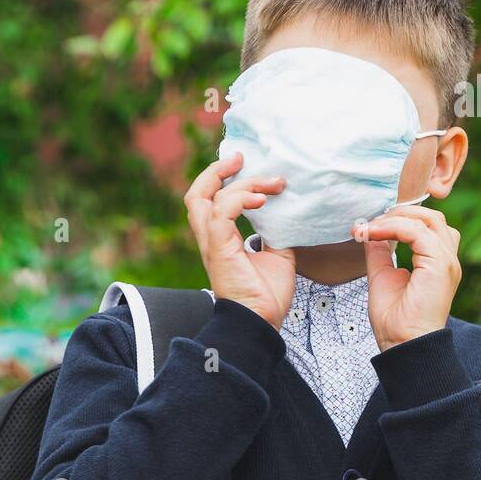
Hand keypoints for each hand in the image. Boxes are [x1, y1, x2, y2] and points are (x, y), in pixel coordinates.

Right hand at [184, 153, 295, 330]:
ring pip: (208, 197)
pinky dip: (241, 198)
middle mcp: (211, 239)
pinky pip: (222, 211)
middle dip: (216, 171)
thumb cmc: (267, 295)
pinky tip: (262, 200)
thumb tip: (284, 213)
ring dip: (241, 183)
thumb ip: (274, 232)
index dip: (221, 180)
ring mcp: (212, 243)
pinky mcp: (219, 248)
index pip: (209, 202)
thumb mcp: (277, 254)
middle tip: (241, 158)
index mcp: (220, 240)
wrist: (263, 321)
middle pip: (196, 194)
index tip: (246, 166)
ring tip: (270, 183)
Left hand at [356, 205, 461, 350]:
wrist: (402, 346)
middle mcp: (447, 260)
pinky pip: (417, 232)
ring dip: (395, 218)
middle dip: (399, 213)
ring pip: (427, 220)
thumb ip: (379, 253)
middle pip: (432, 217)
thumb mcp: (382, 278)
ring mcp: (447, 262)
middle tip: (371, 221)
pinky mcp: (440, 265)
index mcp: (437, 263)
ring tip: (370, 227)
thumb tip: (369, 232)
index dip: (397, 220)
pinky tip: (373, 233)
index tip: (368, 227)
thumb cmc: (395, 323)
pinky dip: (393, 228)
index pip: (425, 227)